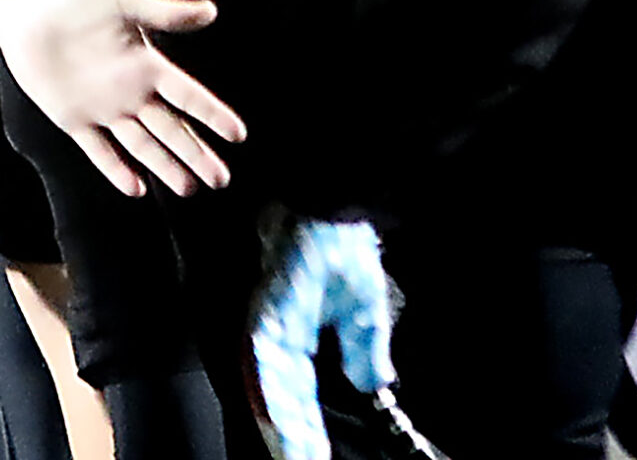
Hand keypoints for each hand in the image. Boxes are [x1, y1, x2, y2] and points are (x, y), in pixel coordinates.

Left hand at [0, 0, 243, 196]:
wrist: (27, 11)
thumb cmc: (75, 1)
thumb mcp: (123, 4)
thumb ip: (165, 13)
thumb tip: (210, 10)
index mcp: (146, 65)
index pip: (188, 96)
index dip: (212, 114)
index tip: (238, 134)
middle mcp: (130, 92)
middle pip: (170, 129)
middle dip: (195, 153)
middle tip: (220, 179)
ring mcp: (103, 109)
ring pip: (141, 145)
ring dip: (164, 166)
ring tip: (188, 188)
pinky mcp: (74, 118)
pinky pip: (98, 149)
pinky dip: (115, 169)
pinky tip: (135, 188)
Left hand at [250, 215, 400, 459]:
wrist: (332, 203)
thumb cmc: (341, 248)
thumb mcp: (364, 311)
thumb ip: (363, 350)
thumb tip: (372, 385)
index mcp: (297, 334)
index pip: (298, 393)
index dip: (303, 427)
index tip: (311, 457)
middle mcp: (276, 331)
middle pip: (278, 395)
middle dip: (290, 435)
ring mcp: (269, 319)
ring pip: (267, 384)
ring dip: (280, 421)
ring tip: (292, 453)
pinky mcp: (269, 306)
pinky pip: (264, 355)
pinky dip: (269, 386)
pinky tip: (275, 412)